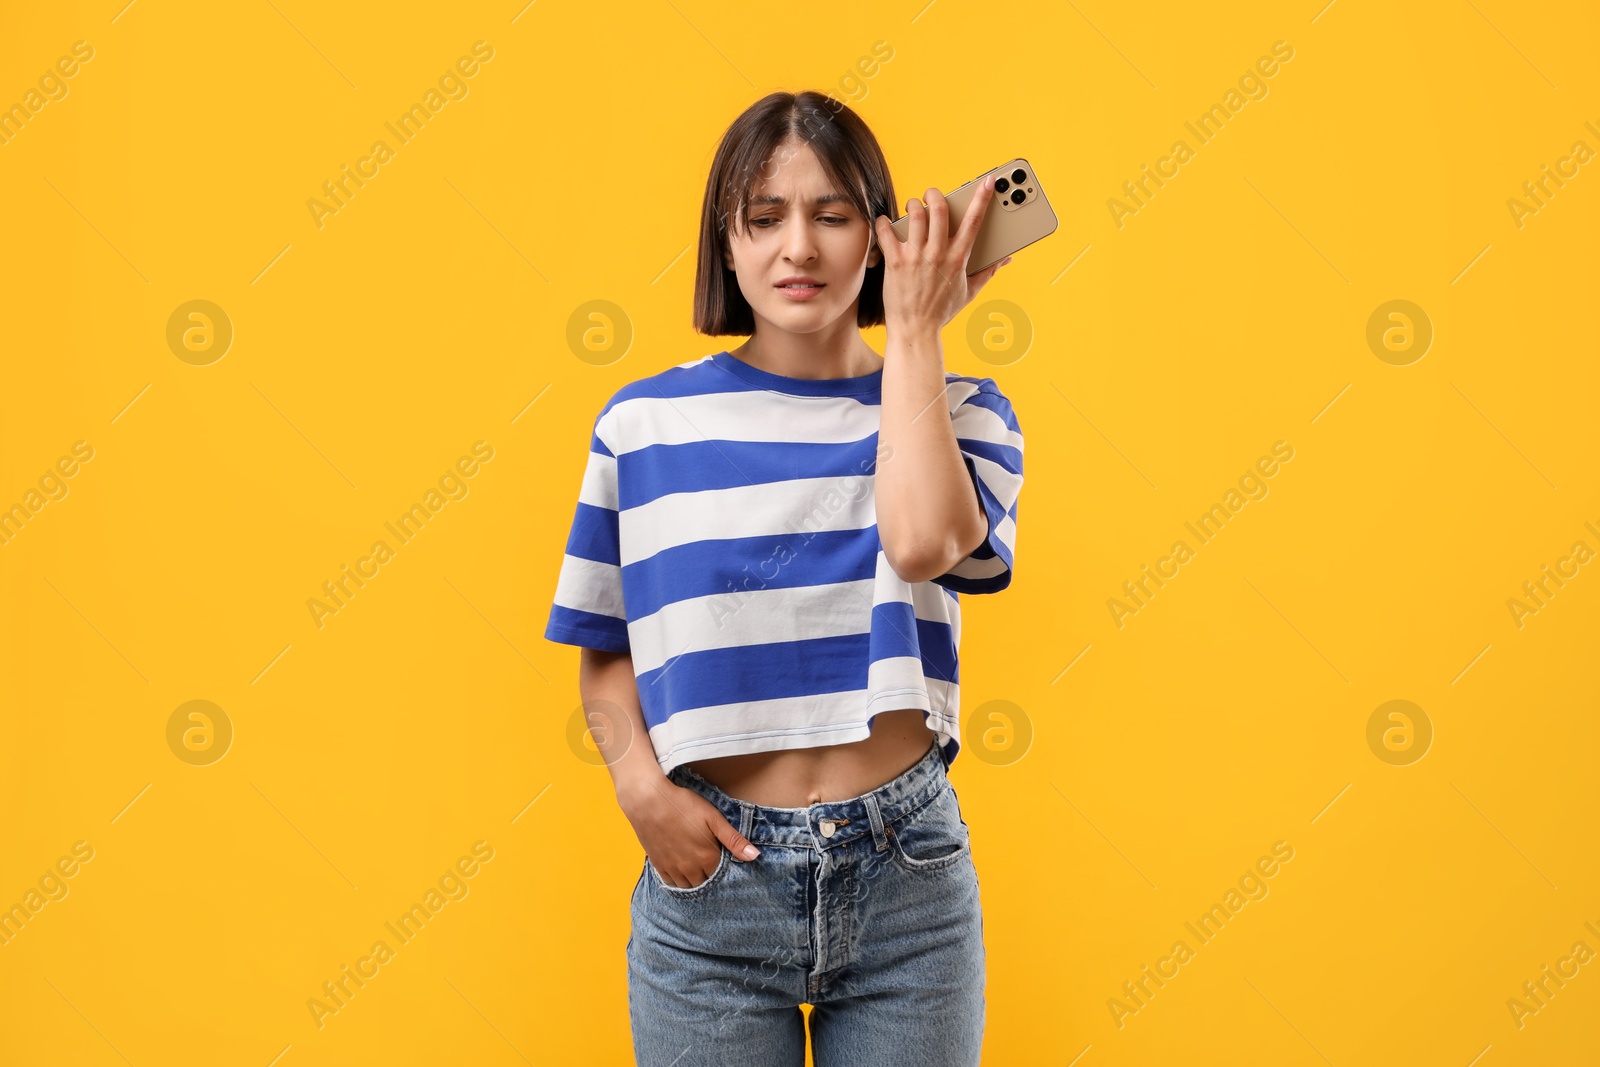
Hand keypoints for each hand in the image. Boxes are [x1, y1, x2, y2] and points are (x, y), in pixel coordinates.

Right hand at [621, 778, 759, 888]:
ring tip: (700, 872)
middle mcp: (691, 869)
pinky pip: (671, 884)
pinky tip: (683, 874)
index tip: (727, 865)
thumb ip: (734, 840)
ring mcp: (673, 869)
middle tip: (713, 868)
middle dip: (712, 878)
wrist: (648, 801)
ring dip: (696, 882)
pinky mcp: (659, 865)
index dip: (726, 871)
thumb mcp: (713, 818)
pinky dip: (679, 882)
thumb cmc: (683, 805)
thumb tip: (755, 856)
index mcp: (707, 858)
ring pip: (689, 886)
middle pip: (706, 884)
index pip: (723, 876)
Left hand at [872, 174, 1013, 334]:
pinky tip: (886, 222)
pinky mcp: (895, 262)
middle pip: (939, 209)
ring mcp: (915, 257)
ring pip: (914, 215)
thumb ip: (988, 272)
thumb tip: (1005, 260)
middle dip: (934, 194)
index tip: (988, 181)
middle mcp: (937, 254)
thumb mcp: (969, 291)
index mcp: (958, 258)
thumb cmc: (941, 311)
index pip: (974, 221)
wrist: (915, 330)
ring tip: (912, 207)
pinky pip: (887, 232)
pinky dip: (885, 222)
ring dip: (912, 204)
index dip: (982, 198)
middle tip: (931, 194)